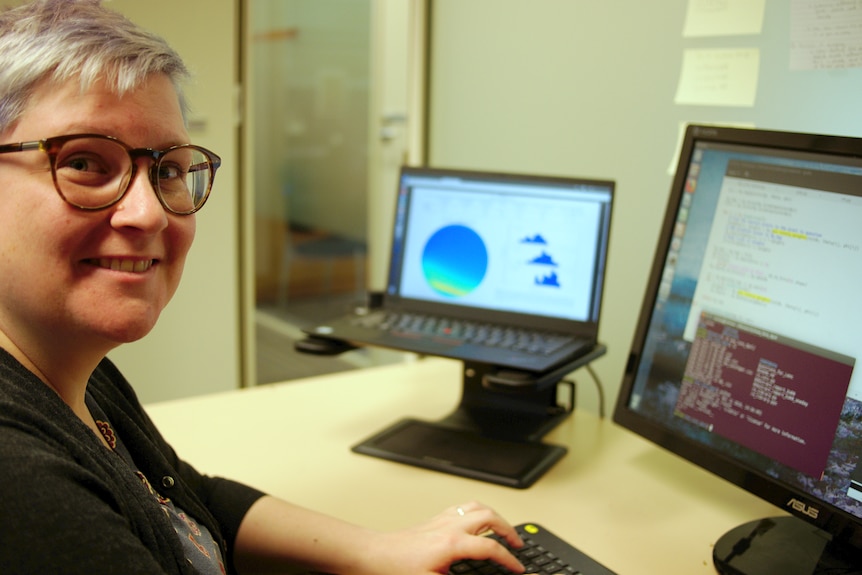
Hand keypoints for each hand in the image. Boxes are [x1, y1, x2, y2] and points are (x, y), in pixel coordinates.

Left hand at [362, 500, 524, 574]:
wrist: (373, 554)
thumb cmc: (395, 568)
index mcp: (452, 543)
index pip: (491, 548)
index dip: (509, 559)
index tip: (518, 567)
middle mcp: (449, 526)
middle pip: (490, 517)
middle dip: (509, 529)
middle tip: (517, 543)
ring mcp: (442, 520)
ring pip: (477, 506)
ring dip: (495, 515)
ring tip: (503, 528)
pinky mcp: (434, 520)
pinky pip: (462, 507)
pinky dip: (477, 511)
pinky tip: (476, 521)